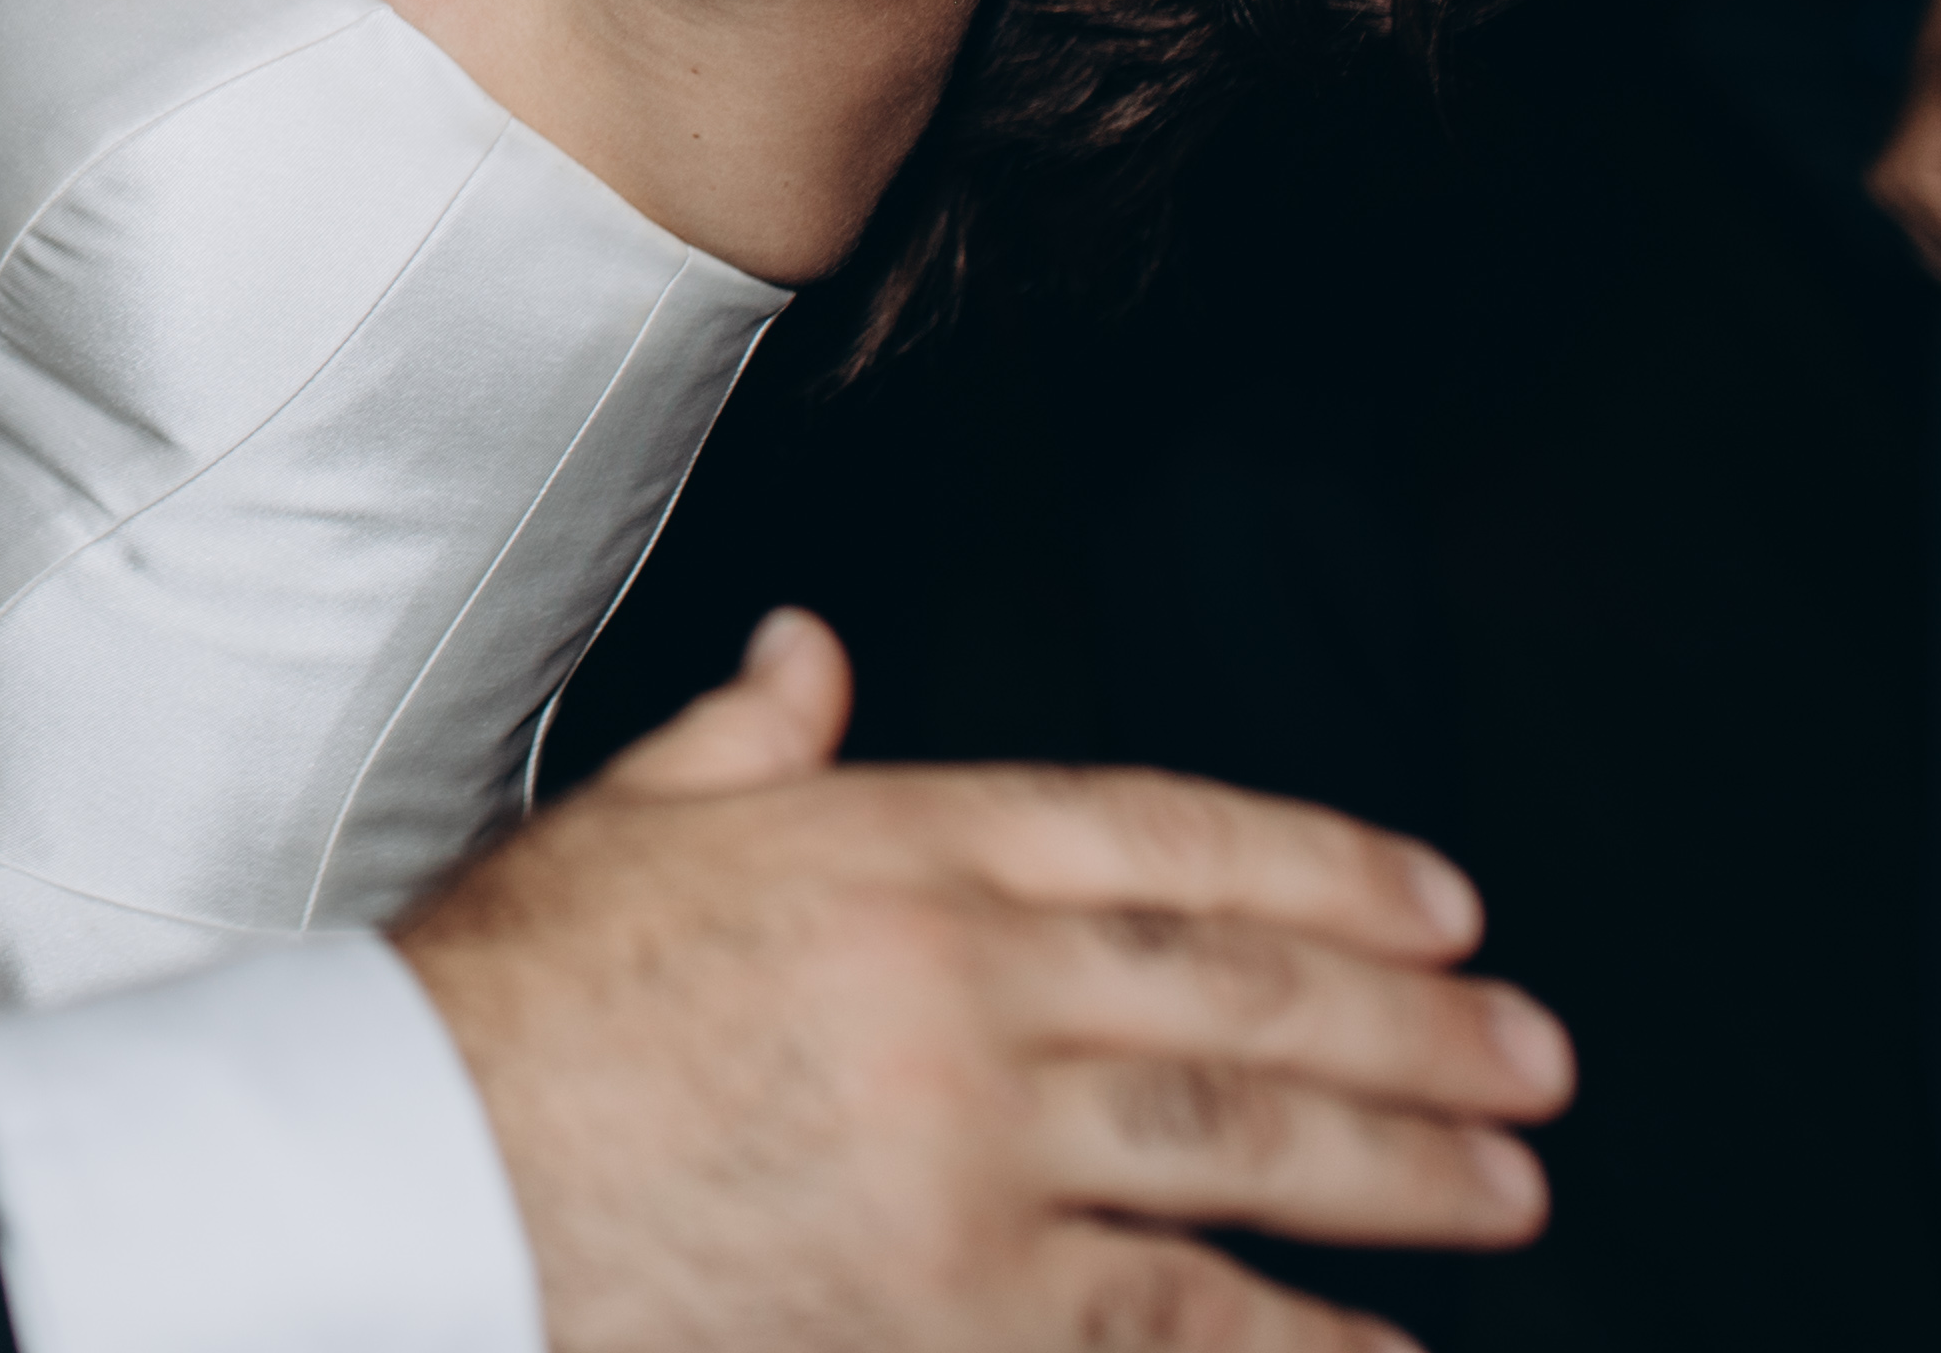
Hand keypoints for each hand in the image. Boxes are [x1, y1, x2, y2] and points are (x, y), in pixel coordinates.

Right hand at [399, 609, 1566, 1352]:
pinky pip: (1176, 1317)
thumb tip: (816, 656)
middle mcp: (952, 979)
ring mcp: (966, 1145)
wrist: (404, 1171)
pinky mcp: (955, 1297)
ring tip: (1510, 1183)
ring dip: (1399, 1164)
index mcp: (882, 843)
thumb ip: (745, 742)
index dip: (1322, 864)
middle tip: (1535, 1053)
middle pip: (1236, 986)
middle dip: (1411, 1022)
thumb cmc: (494, 1008)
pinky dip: (1301, 1338)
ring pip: (1240, 1139)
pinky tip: (1394, 1350)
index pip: (1158, 835)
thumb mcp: (619, 824)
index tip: (1441, 902)